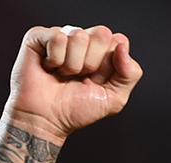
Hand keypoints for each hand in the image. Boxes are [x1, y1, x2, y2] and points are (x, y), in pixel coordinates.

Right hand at [2, 25, 143, 140]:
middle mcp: (84, 39)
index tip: (97, 80)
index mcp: (103, 51)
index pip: (119, 40)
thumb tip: (121, 46)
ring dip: (72, 64)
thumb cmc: (77, 109)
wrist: (47, 120)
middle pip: (102, 33)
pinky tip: (49, 68)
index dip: (110, 65)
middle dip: (92, 62)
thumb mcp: (115, 98)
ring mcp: (62, 35)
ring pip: (79, 35)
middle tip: (79, 77)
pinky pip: (58, 38)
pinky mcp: (39, 36)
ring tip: (63, 75)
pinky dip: (55, 59)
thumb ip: (130, 73)